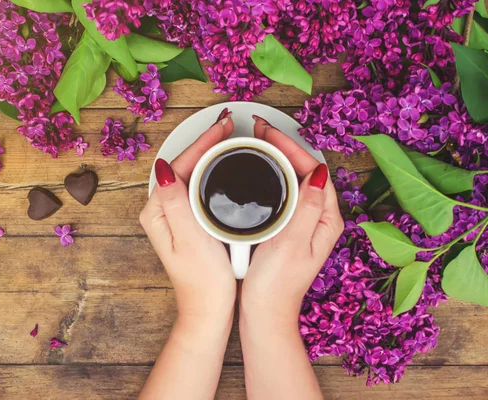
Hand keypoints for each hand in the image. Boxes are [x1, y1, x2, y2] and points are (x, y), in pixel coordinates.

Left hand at [140, 110, 236, 325]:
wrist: (208, 310)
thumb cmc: (203, 281)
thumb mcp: (190, 239)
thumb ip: (176, 203)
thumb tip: (165, 166)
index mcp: (158, 212)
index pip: (179, 165)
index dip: (202, 143)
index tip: (223, 127)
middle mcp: (162, 210)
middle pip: (184, 165)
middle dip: (206, 143)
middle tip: (229, 125)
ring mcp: (174, 216)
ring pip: (191, 174)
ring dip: (209, 154)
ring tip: (229, 138)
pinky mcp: (187, 221)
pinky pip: (198, 186)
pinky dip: (212, 171)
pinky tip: (225, 166)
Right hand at [241, 117, 344, 321]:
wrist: (264, 313)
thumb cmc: (276, 284)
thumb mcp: (292, 243)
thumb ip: (306, 208)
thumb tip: (318, 172)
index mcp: (325, 220)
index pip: (313, 169)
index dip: (290, 146)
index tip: (267, 132)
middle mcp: (318, 218)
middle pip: (304, 170)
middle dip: (283, 145)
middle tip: (257, 129)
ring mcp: (303, 222)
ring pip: (293, 178)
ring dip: (276, 157)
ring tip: (255, 142)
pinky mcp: (288, 228)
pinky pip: (283, 191)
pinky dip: (271, 175)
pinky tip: (256, 171)